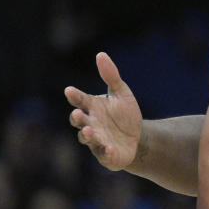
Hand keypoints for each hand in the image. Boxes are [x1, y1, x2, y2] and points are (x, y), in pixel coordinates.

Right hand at [65, 52, 141, 169]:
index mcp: (92, 107)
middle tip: (77, 113)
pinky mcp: (106, 154)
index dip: (74, 96)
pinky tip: (110, 148)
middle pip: (79, 120)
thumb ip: (111, 76)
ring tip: (89, 130)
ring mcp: (96, 140)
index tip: (70, 90)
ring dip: (87, 135)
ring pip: (87, 138)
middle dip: (77, 117)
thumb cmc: (125, 114)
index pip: (80, 100)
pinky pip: (104, 154)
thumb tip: (100, 54)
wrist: (138, 137)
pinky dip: (106, 152)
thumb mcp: (121, 93)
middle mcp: (90, 123)